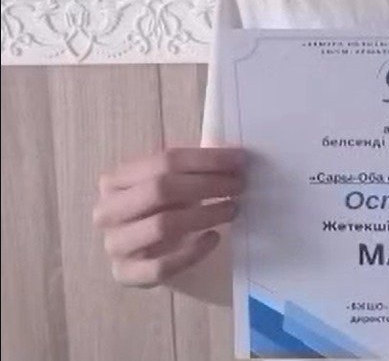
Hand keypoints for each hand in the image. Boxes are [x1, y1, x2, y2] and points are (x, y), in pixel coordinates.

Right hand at [93, 147, 246, 286]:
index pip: (165, 160)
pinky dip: (192, 252)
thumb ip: (197, 165)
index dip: (206, 159)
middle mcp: (108, 210)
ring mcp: (114, 244)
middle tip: (238, 185)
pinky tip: (213, 238)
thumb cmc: (165, 206)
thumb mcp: (175, 180)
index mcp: (117, 179)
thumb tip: (234, 154)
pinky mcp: (126, 275)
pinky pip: (161, 266)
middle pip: (161, 189)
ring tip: (232, 209)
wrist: (148, 250)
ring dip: (204, 215)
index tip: (239, 160)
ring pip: (162, 225)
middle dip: (207, 184)